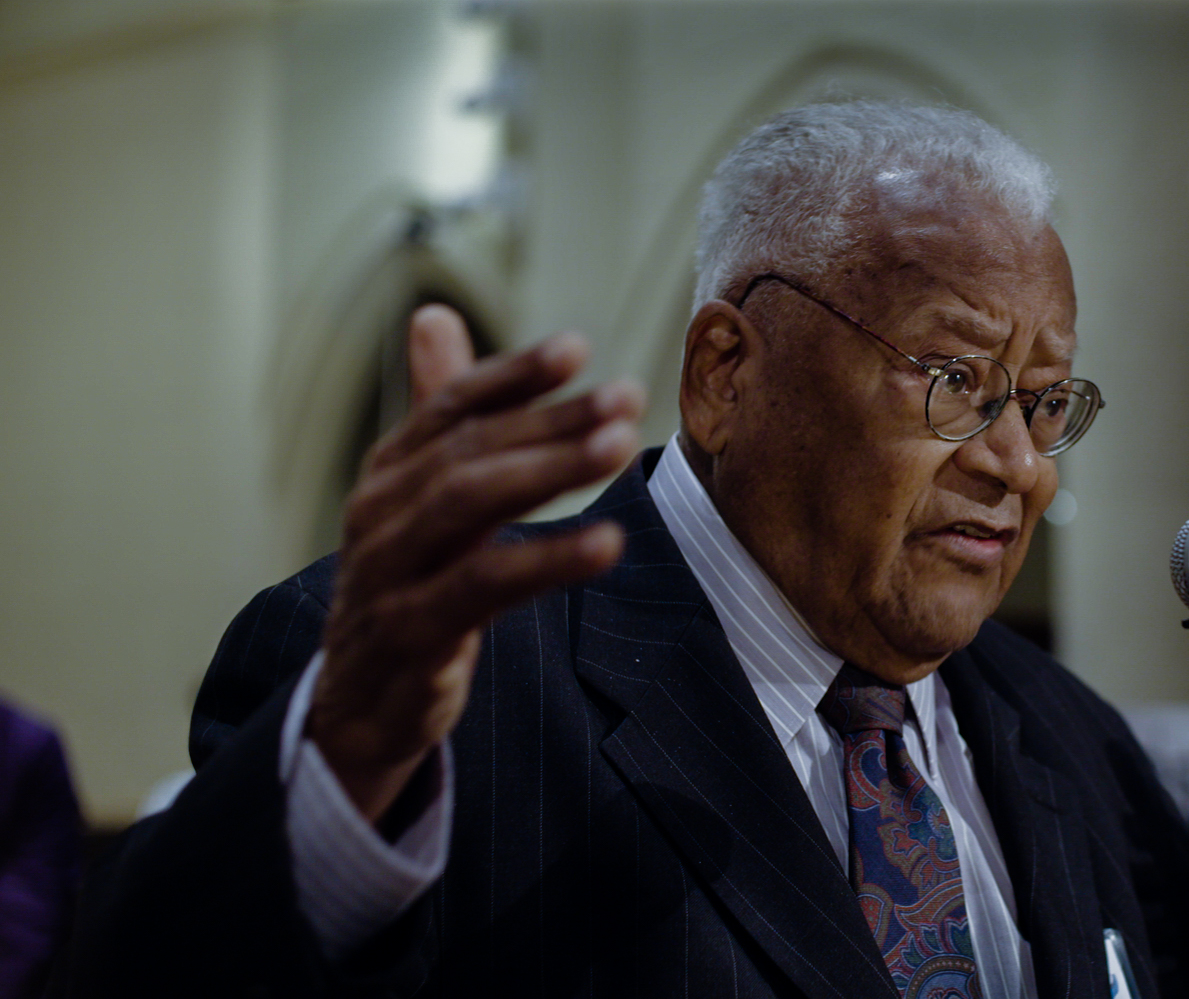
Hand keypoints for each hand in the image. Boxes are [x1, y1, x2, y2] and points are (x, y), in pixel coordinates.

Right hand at [309, 305, 642, 822]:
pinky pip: (481, 587)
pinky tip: (605, 543)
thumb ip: (440, 414)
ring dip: (548, 471)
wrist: (356, 707)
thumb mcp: (420, 499)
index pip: (451, 406)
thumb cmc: (405, 586)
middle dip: (550, 420)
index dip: (512, 375)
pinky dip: (545, 560)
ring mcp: (388, 573)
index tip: (579, 347)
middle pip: (468, 449)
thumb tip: (434, 317)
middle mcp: (379, 513)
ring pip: (466, 505)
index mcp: (389, 475)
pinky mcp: (410, 634)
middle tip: (625, 399)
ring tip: (619, 447)